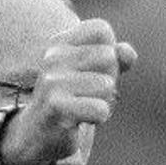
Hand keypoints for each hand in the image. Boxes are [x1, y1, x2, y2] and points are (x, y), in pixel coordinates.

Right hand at [0, 18, 136, 164]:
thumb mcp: (94, 73)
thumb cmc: (72, 99)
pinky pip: (100, 109)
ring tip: (82, 107)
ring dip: (103, 101)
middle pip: (109, 56)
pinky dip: (98, 117)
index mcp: (60, 43)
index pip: (101, 29)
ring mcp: (52, 81)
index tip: (92, 70)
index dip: (110, 51)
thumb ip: (116, 58)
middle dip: (108, 80)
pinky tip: (79, 120)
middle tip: (87, 94)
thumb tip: (128, 53)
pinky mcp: (56, 106)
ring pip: (107, 85)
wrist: (37, 134)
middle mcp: (53, 57)